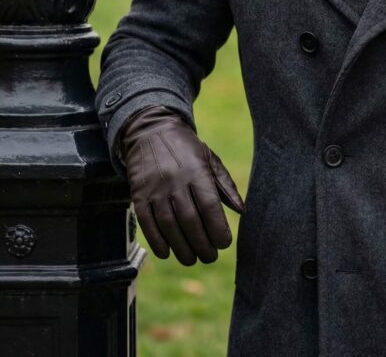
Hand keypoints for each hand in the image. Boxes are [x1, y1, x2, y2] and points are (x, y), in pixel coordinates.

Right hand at [120, 105, 244, 265]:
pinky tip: (167, 253)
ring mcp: (155, 188)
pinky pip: (147, 223)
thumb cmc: (186, 149)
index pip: (209, 205)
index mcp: (197, 170)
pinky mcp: (138, 195)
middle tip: (210, 257)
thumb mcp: (210, 158)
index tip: (225, 243)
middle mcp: (175, 180)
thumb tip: (242, 211)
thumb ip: (225, 185)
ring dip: (181, 247)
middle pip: (189, 220)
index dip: (217, 228)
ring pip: (168, 225)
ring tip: (191, 259)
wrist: (151, 131)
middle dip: (202, 244)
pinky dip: (157, 241)